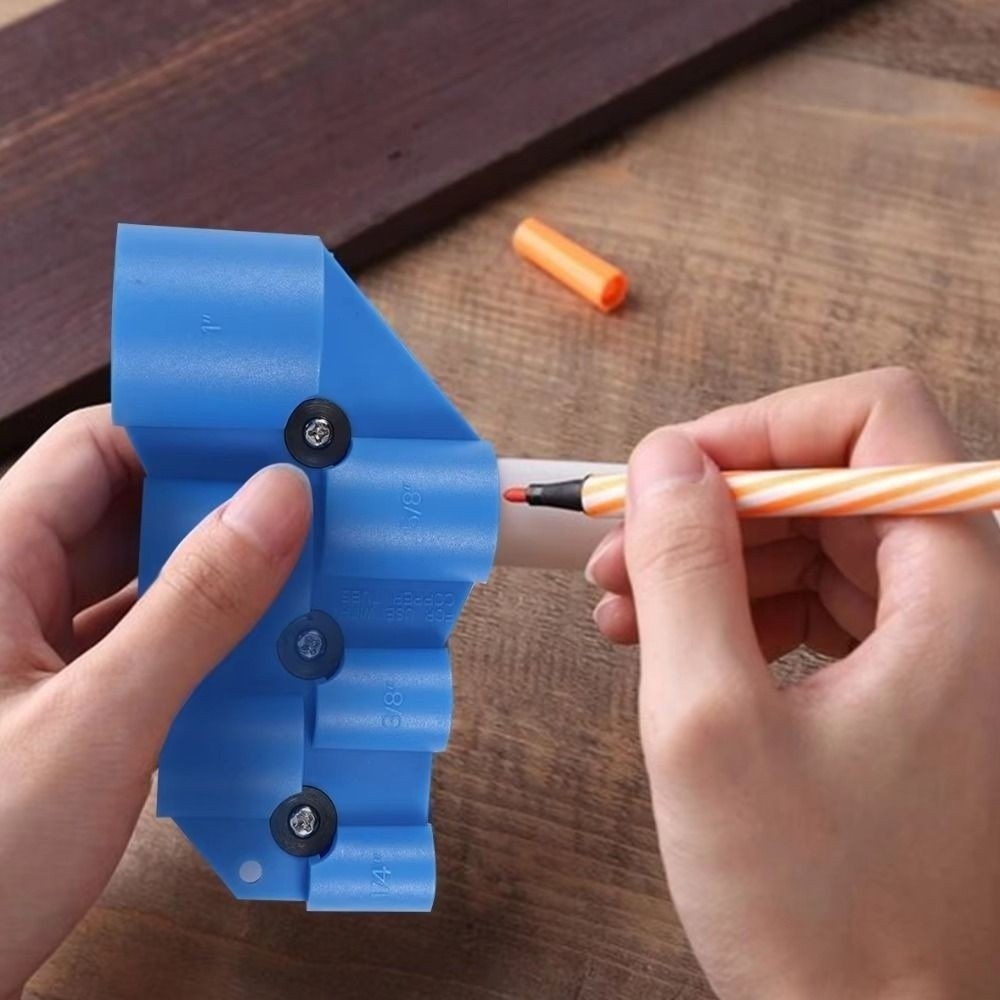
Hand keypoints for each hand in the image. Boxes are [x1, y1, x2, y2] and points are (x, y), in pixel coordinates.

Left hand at [0, 407, 309, 996]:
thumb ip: (193, 607)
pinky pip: (145, 638)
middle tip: (307, 507)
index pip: (96, 446)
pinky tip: (259, 648)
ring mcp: (36, 650)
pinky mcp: (64, 700)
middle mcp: (10, 593)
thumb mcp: (99, 720)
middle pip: (128, 508)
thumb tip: (274, 504)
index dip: (183, 431)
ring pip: (142, 577)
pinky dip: (202, 638)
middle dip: (218, 506)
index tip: (272, 437)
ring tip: (300, 570)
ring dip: (218, 578)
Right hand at [586, 369, 999, 997]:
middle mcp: (962, 603)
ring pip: (810, 541)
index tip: (672, 474)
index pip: (875, 420)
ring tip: (622, 609)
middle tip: (618, 551)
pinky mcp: (898, 683)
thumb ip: (684, 573)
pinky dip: (734, 609)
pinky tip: (668, 645)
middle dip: (713, 505)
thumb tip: (664, 460)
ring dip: (710, 560)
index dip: (763, 427)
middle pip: (828, 482)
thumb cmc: (816, 907)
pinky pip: (811, 602)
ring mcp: (934, 645)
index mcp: (956, 593)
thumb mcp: (711, 725)